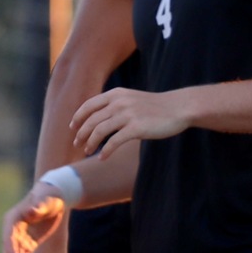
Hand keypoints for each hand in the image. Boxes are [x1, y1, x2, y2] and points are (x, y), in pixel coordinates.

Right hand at [2, 186, 69, 252]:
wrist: (52, 198)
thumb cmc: (49, 197)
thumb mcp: (46, 200)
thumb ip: (39, 206)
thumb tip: (32, 210)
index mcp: (13, 219)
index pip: (8, 236)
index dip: (10, 249)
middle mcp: (12, 230)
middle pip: (10, 249)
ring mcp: (18, 239)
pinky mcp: (26, 245)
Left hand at [71, 87, 193, 155]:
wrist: (178, 108)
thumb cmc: (155, 106)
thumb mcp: (132, 99)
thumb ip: (116, 104)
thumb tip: (98, 117)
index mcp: (116, 94)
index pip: (89, 105)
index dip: (78, 117)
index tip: (73, 128)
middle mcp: (119, 103)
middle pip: (91, 120)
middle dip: (81, 134)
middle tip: (77, 144)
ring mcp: (127, 115)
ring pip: (99, 132)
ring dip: (90, 144)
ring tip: (87, 152)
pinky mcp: (136, 128)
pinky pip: (114, 142)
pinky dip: (105, 152)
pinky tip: (102, 158)